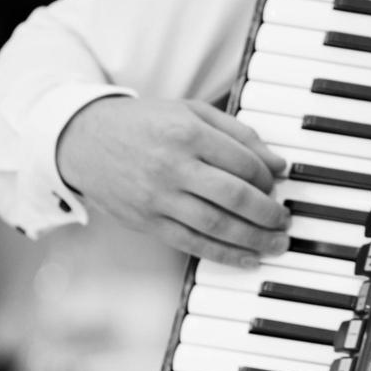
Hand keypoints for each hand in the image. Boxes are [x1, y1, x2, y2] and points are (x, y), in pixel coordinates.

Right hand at [56, 96, 289, 265]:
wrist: (85, 141)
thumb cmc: (145, 124)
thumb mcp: (190, 112)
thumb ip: (237, 133)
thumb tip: (278, 164)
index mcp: (187, 132)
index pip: (243, 162)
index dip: (268, 178)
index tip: (276, 185)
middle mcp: (172, 165)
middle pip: (234, 197)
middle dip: (268, 213)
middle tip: (285, 220)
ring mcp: (158, 197)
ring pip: (217, 225)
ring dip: (254, 239)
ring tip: (276, 242)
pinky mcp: (148, 222)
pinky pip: (193, 244)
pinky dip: (225, 255)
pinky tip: (248, 259)